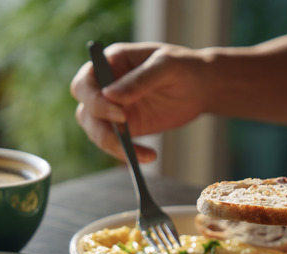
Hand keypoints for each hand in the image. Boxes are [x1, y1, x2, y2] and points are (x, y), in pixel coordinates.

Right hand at [70, 42, 209, 162]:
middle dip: (100, 126)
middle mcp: (105, 86)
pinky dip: (127, 154)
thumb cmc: (184, 67)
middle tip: (126, 136)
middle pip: (85, 110)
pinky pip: (115, 144)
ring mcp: (113, 109)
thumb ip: (140, 79)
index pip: (84, 83)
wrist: (202, 87)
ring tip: (143, 154)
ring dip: (114, 145)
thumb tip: (110, 95)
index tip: (119, 114)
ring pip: (96, 131)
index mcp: (110, 63)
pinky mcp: (125, 127)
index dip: (94, 100)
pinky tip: (148, 156)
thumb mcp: (167, 66)